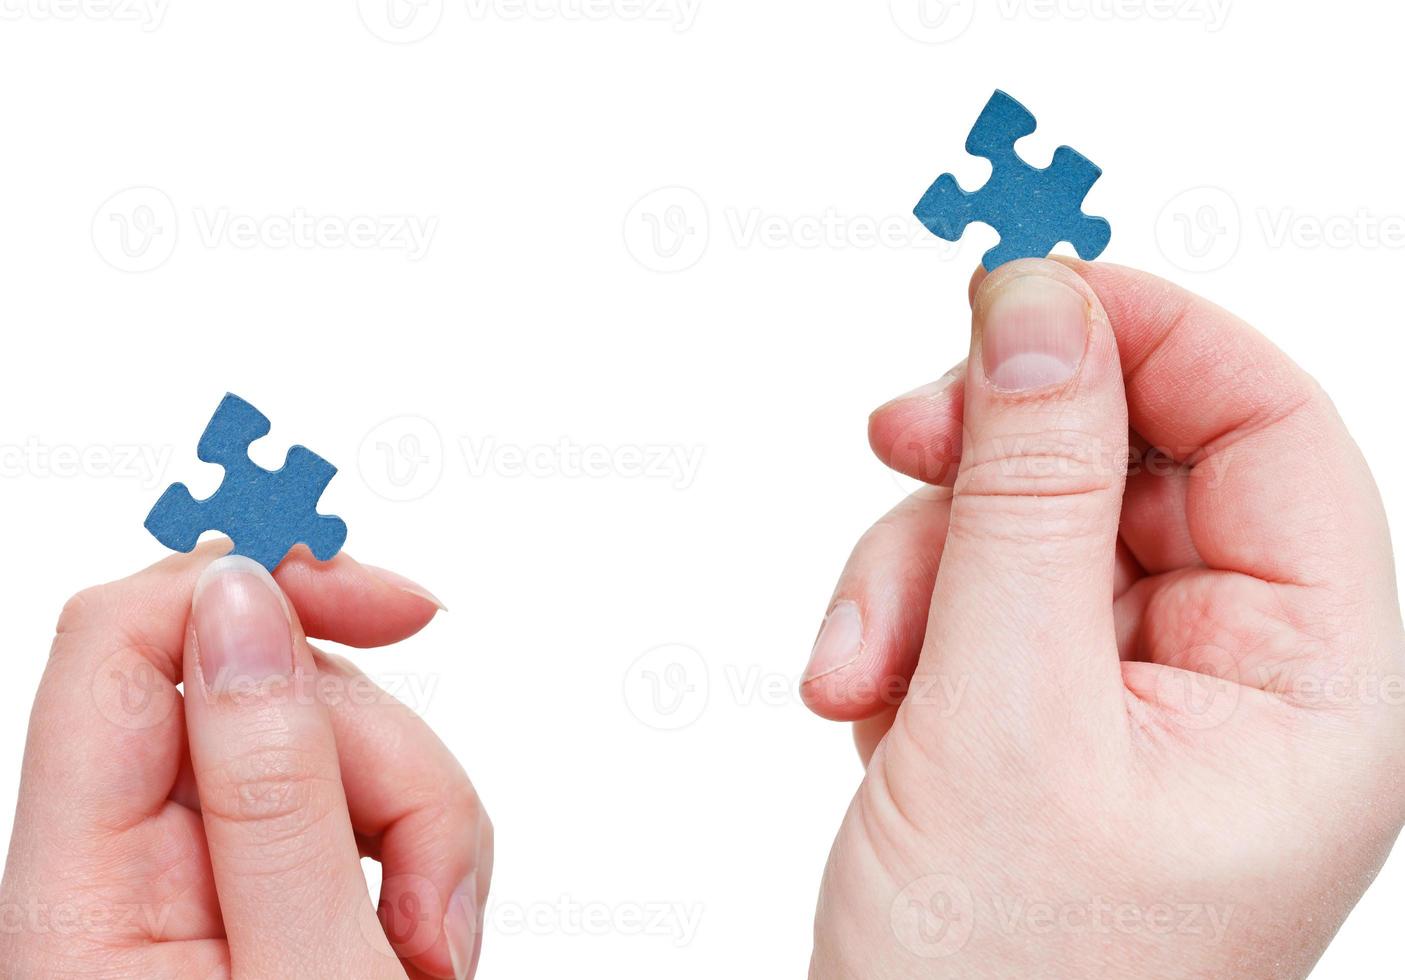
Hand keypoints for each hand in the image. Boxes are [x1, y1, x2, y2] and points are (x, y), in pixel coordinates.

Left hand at [0, 544, 491, 978]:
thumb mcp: (311, 970)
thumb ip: (274, 788)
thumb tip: (245, 598)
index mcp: (84, 895)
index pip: (118, 645)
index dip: (250, 585)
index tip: (388, 603)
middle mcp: (127, 870)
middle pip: (259, 691)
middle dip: (382, 755)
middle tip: (431, 882)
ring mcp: (201, 876)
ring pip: (329, 737)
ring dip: (418, 817)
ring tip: (433, 942)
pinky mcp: (266, 888)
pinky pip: (360, 796)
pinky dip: (420, 846)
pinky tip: (426, 935)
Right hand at [803, 259, 1404, 977]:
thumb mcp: (1002, 709)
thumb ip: (1023, 488)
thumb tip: (1038, 301)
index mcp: (1311, 690)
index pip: (1269, 428)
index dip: (1148, 333)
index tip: (1018, 289)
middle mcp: (1241, 682)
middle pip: (1128, 463)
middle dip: (989, 466)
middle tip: (895, 443)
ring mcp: (1137, 698)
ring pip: (1029, 525)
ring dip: (916, 568)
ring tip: (856, 675)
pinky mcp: (1047, 714)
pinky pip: (978, 595)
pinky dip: (903, 625)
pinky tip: (869, 706)